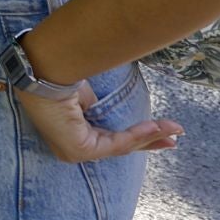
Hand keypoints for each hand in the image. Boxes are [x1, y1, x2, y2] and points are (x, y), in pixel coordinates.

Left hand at [14, 81, 182, 163]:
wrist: (43, 68)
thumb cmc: (56, 76)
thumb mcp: (85, 96)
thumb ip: (98, 110)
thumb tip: (105, 113)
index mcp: (70, 133)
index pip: (107, 138)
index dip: (135, 136)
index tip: (160, 130)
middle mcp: (70, 146)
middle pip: (118, 146)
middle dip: (149, 141)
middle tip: (175, 138)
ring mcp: (72, 151)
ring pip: (120, 145)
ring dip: (149, 136)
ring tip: (175, 130)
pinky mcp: (78, 151)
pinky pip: (114, 143)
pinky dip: (137, 135)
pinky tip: (156, 128)